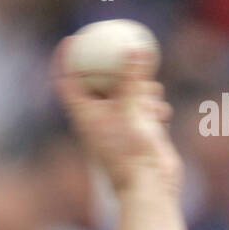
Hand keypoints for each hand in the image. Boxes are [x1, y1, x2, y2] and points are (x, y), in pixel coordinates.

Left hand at [52, 39, 181, 195]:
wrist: (150, 188)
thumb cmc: (133, 154)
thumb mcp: (132, 109)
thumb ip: (132, 79)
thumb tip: (134, 49)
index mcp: (86, 118)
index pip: (69, 85)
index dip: (67, 62)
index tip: (70, 41)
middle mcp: (99, 123)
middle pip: (101, 85)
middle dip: (116, 72)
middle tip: (126, 55)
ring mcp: (118, 129)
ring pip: (127, 95)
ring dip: (141, 91)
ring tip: (150, 99)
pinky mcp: (137, 135)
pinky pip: (144, 110)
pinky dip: (153, 108)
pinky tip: (161, 115)